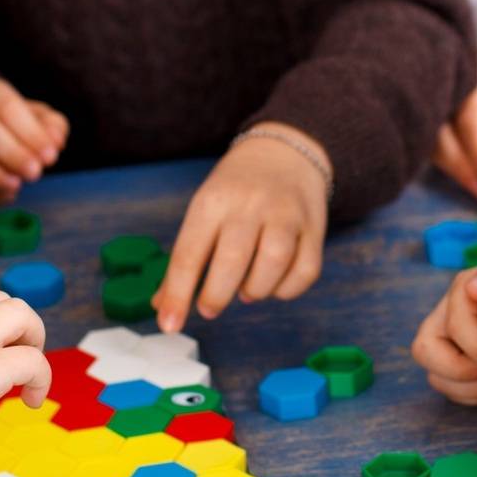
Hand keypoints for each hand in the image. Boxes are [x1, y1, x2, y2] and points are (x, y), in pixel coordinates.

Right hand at [0, 78, 68, 203]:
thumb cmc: (15, 131)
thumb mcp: (39, 123)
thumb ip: (52, 126)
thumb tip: (55, 138)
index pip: (4, 104)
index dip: (29, 131)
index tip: (51, 156)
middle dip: (10, 152)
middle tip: (36, 173)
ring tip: (17, 186)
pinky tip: (4, 196)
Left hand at [153, 126, 327, 332]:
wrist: (284, 153)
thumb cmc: (236, 190)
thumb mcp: (204, 209)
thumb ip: (186, 258)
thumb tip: (162, 305)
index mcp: (213, 200)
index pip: (190, 253)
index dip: (177, 294)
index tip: (169, 324)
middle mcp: (250, 204)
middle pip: (232, 260)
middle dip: (217, 295)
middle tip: (209, 307)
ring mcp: (286, 214)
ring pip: (273, 264)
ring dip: (255, 291)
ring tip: (245, 291)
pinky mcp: (314, 227)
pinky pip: (305, 271)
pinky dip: (287, 290)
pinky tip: (273, 284)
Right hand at [410, 246, 476, 404]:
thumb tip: (474, 290)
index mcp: (464, 289)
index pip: (449, 323)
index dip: (475, 345)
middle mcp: (450, 314)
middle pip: (426, 350)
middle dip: (466, 371)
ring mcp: (453, 344)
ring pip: (435, 375)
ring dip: (470, 387)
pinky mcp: (462, 369)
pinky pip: (453, 390)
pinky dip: (475, 395)